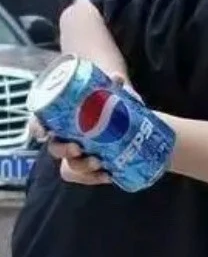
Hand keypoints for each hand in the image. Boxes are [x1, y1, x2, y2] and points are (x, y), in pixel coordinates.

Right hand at [27, 71, 129, 185]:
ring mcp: (77, 154)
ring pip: (70, 166)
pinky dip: (96, 178)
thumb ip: (112, 85)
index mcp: (59, 119)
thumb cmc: (105, 99)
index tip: (44, 133)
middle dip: (63, 151)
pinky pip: (86, 177)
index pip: (38, 123)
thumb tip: (117, 78)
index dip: (37, 128)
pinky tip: (109, 175)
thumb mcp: (109, 91)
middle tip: (78, 148)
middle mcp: (63, 138)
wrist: (120, 113)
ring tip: (99, 163)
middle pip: (55, 149)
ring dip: (82, 167)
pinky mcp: (91, 165)